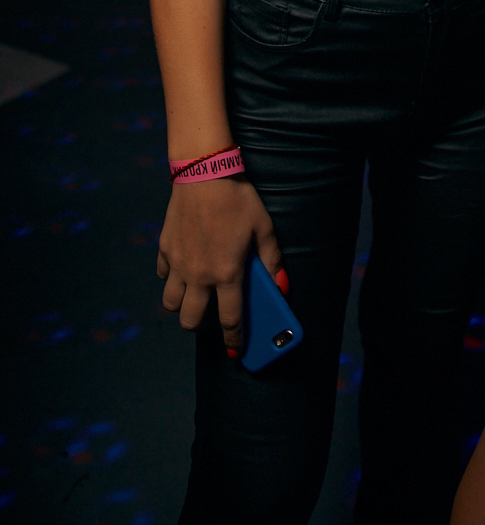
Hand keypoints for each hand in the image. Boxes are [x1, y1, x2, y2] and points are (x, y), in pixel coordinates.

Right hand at [157, 177, 282, 353]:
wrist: (204, 172)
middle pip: (192, 321)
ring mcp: (178, 264)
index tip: (236, 352)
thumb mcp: (263, 227)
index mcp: (227, 274)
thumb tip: (280, 285)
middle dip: (203, 326)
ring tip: (196, 295)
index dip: (234, 341)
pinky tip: (185, 268)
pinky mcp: (165, 249)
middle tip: (213, 315)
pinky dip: (173, 279)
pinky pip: (165, 276)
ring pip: (172, 304)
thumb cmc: (238, 199)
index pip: (230, 320)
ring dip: (183, 306)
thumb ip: (271, 259)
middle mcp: (199, 275)